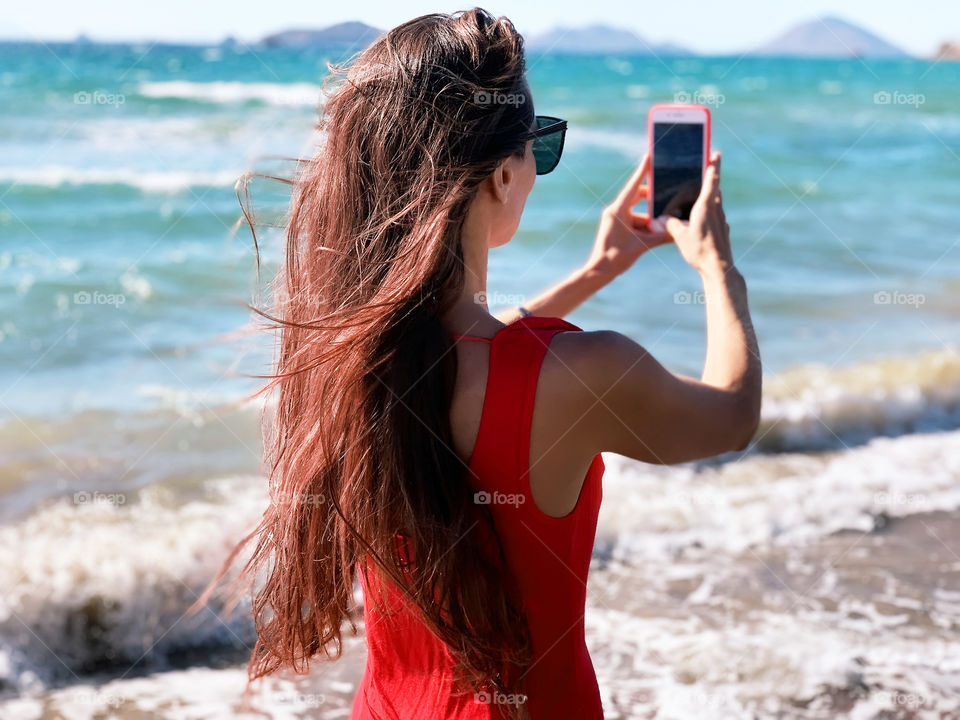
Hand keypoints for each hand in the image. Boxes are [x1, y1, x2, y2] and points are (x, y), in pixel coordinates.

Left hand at [586, 153, 670, 279]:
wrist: (600, 271)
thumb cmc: (617, 258)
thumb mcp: (642, 245)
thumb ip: (662, 237)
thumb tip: (680, 231)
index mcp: (618, 210)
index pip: (634, 186)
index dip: (643, 171)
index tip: (650, 156)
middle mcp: (615, 211)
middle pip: (638, 197)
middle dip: (653, 197)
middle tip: (668, 191)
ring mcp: (615, 218)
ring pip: (638, 212)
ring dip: (651, 217)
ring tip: (666, 220)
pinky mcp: (617, 226)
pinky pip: (634, 220)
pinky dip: (645, 225)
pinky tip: (657, 231)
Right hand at [663, 152, 732, 275]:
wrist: (718, 268)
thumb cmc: (699, 250)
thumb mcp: (680, 236)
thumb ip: (670, 224)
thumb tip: (660, 220)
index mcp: (705, 206)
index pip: (711, 180)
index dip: (713, 165)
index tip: (716, 154)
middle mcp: (716, 210)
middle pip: (715, 190)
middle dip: (710, 181)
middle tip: (704, 173)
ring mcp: (721, 221)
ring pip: (716, 204)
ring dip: (709, 199)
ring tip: (698, 199)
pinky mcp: (722, 231)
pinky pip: (715, 217)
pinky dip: (709, 215)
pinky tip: (700, 223)